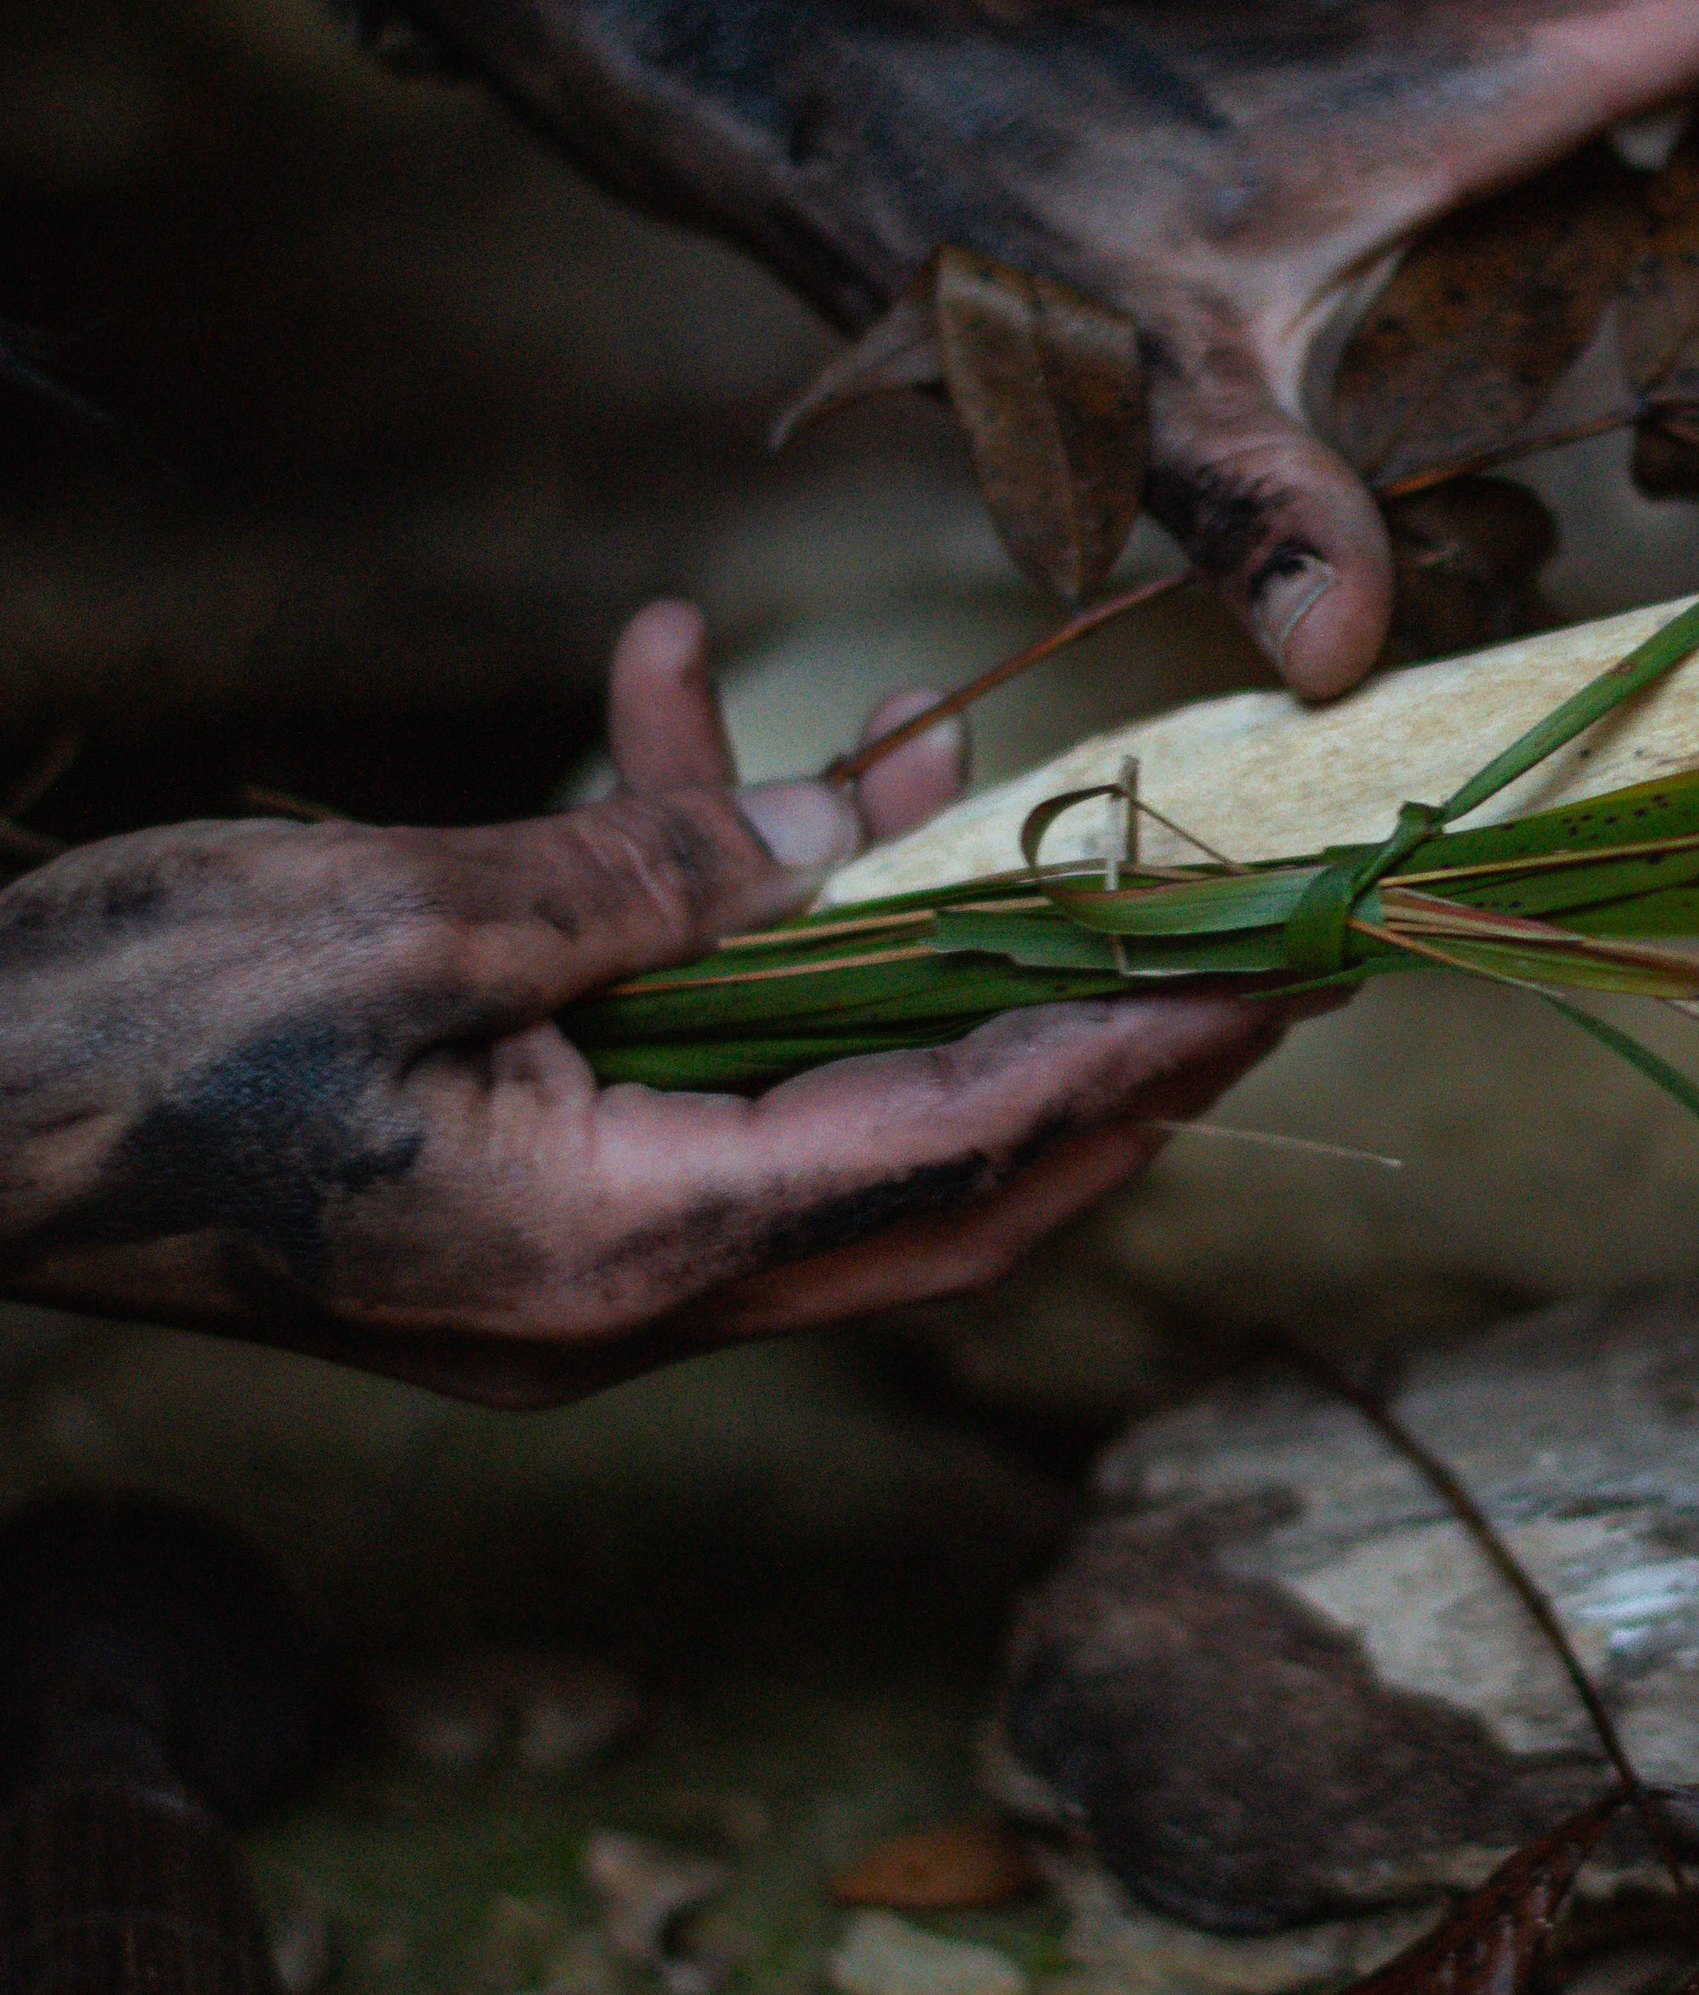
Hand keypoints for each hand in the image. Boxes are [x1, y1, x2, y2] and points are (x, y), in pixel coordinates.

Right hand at [0, 605, 1284, 1402]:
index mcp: (620, 1254)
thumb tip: (855, 827)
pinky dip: (701, 914)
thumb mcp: (414, 918)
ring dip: (871, 920)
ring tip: (902, 725)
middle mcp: (626, 1292)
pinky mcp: (516, 1189)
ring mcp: (572, 1256)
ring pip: (813, 1094)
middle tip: (1233, 929)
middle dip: (1094, 1045)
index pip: (956, 1154)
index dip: (1130, 1054)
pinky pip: (678, 1058)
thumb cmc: (130, 1037)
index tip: (1271, 970)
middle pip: (943, 1177)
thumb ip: (655, 879)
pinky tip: (664, 702)